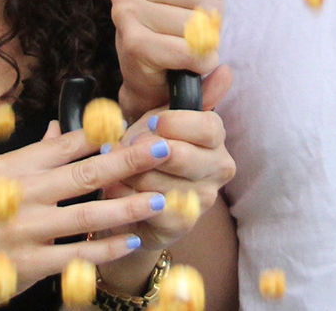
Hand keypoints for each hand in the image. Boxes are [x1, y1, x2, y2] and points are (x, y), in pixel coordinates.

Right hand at [0, 125, 170, 310]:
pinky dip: (106, 246)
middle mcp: (20, 193)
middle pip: (83, 172)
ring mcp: (25, 230)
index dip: (103, 134)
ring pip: (86, 213)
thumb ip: (31, 156)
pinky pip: (77, 254)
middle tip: (162, 148)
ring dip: (127, 205)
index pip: (65, 143)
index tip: (135, 123)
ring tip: (157, 197)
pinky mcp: (29, 265)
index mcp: (12, 166)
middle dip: (127, 159)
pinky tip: (131, 240)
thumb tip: (59, 129)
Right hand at [107, 0, 229, 121]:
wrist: (159, 69)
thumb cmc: (180, 15)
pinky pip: (185, 49)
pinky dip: (200, 58)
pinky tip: (194, 59)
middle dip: (208, 9)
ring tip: (192, 39)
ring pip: (191, 20)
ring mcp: (123, 11)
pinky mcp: (133, 44)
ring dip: (204, 36)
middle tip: (198, 20)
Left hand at [107, 104, 234, 248]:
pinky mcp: (184, 223)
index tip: (152, 123)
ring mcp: (204, 198)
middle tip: (130, 146)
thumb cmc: (146, 144)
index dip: (176, 123)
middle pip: (184, 157)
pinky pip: (155, 209)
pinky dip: (130, 196)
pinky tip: (117, 186)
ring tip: (117, 166)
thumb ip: (156, 112)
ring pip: (165, 184)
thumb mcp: (152, 121)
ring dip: (134, 174)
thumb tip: (157, 116)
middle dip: (149, 150)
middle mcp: (218, 167)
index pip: (207, 129)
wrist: (135, 187)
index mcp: (215, 136)